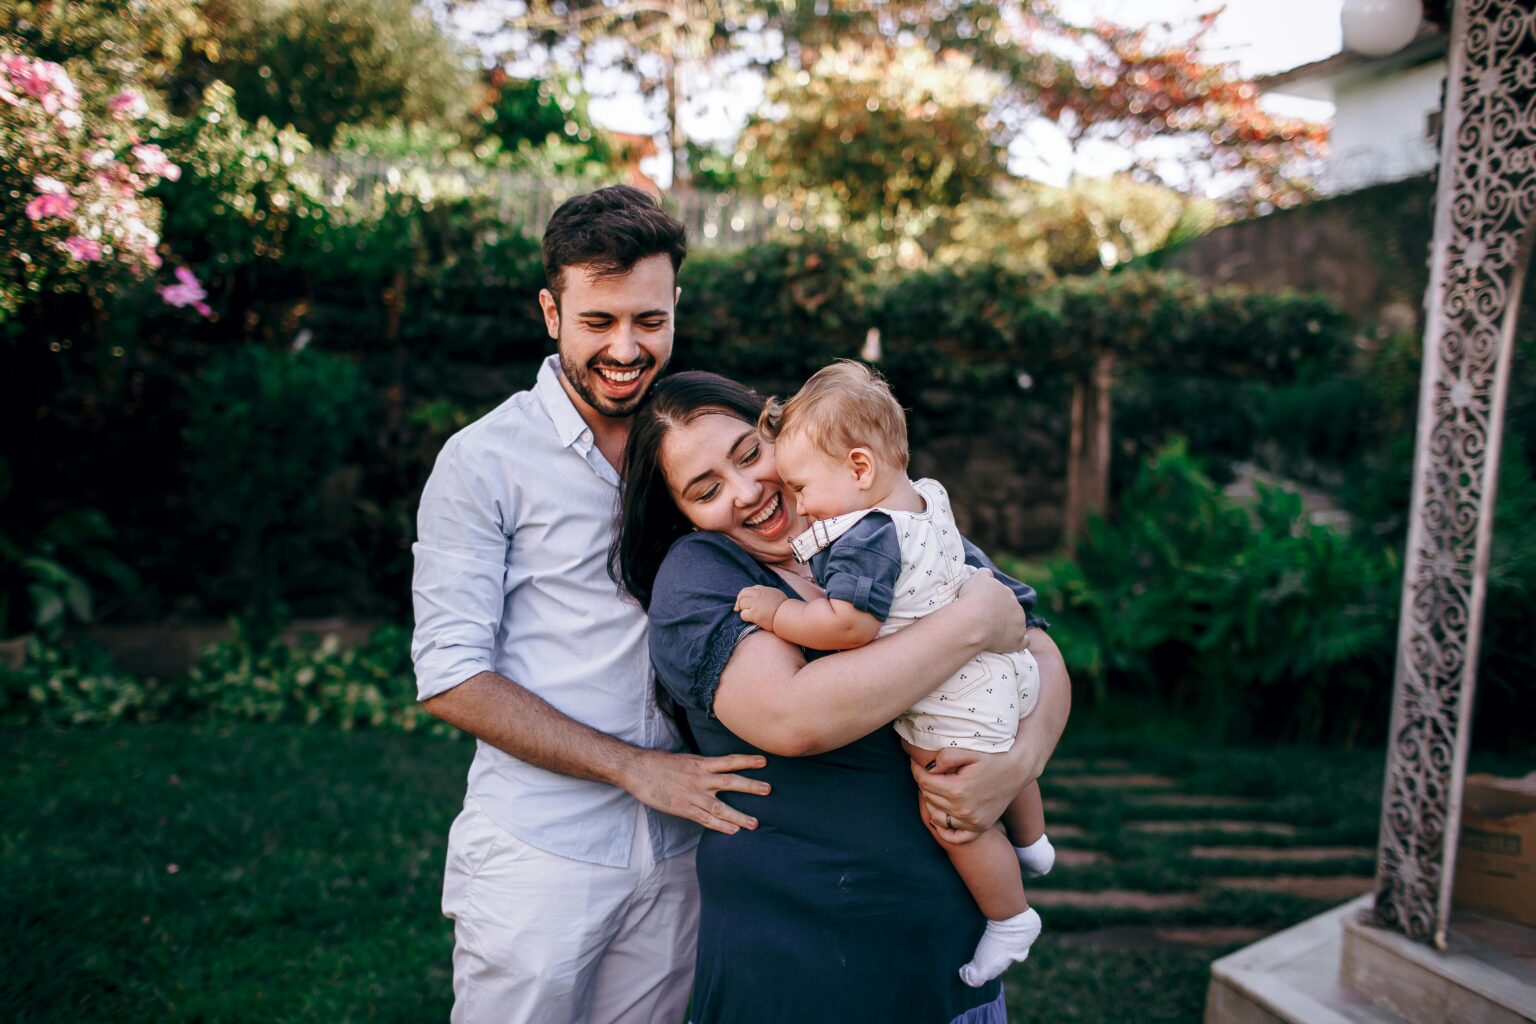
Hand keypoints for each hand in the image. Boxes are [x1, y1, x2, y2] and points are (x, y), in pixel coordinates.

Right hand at [623, 749, 771, 834]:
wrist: (638, 770)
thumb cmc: (659, 764)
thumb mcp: (685, 760)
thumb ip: (702, 766)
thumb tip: (716, 769)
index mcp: (701, 763)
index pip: (729, 761)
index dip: (747, 760)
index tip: (764, 761)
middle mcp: (700, 778)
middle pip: (731, 782)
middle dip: (751, 787)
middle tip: (768, 790)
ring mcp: (693, 795)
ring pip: (721, 807)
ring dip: (739, 816)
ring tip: (755, 823)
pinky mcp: (684, 809)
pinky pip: (706, 820)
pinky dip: (720, 826)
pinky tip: (733, 831)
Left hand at [735, 585, 787, 629]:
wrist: (788, 616)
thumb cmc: (785, 608)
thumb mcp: (777, 595)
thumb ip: (767, 593)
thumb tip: (760, 595)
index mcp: (764, 590)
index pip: (750, 589)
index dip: (745, 595)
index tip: (744, 601)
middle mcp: (759, 595)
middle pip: (742, 594)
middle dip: (740, 601)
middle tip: (737, 608)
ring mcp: (756, 604)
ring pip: (741, 604)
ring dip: (743, 610)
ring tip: (748, 614)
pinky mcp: (755, 614)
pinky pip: (743, 614)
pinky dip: (745, 617)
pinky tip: (750, 620)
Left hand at [912, 746, 1024, 835]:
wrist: (1018, 769)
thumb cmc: (992, 756)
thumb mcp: (969, 751)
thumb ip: (945, 757)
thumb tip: (927, 768)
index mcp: (958, 790)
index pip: (924, 782)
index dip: (916, 770)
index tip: (914, 762)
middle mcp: (963, 810)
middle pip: (929, 798)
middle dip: (923, 783)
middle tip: (925, 772)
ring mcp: (972, 822)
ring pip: (936, 817)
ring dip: (931, 803)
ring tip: (934, 788)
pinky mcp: (980, 827)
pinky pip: (955, 836)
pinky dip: (944, 829)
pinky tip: (940, 815)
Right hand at [955, 568, 1029, 653]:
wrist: (974, 621)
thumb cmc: (973, 598)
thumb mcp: (977, 577)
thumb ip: (985, 574)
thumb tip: (989, 574)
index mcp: (1007, 592)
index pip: (1003, 595)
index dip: (993, 601)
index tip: (983, 606)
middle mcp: (1016, 607)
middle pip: (1011, 610)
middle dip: (1002, 613)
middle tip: (986, 620)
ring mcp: (1019, 625)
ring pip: (1018, 625)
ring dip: (1010, 627)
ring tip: (993, 633)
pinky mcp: (1017, 641)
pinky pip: (1023, 642)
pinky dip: (1018, 642)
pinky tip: (1010, 643)